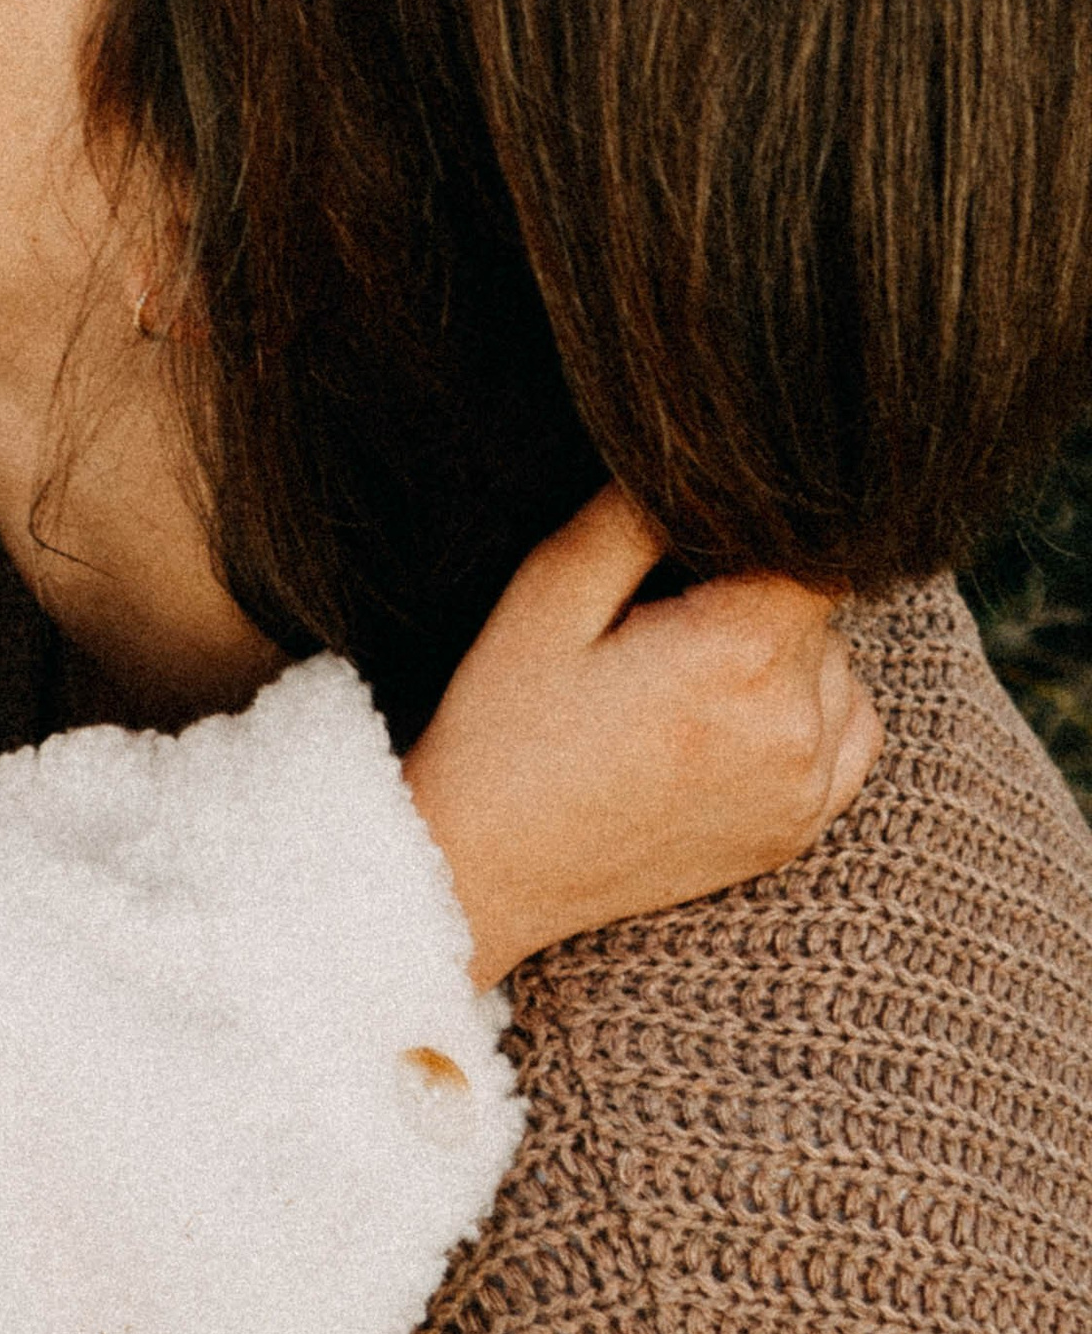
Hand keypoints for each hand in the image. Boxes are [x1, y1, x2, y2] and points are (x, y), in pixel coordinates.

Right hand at [405, 486, 882, 988]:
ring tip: (684, 669)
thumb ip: (635, 516)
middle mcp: (793, 727)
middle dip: (756, 588)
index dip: (764, 526)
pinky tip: (727, 712)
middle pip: (821, 605)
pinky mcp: (796, 830)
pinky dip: (809, 710)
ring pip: (838, 665)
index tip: (701, 536)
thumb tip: (703, 463)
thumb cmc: (505, 724)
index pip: (816, 548)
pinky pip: (848, 735)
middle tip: (662, 612)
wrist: (485, 870)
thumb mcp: (548, 594)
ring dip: (785, 648)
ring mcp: (804, 790)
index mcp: (739, 656)